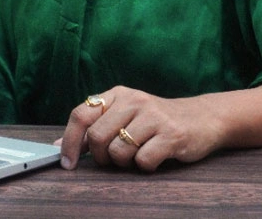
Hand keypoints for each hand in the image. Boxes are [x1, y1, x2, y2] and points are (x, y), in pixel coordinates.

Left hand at [59, 86, 224, 171]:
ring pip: (118, 151)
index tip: (67, 163)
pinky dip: (145, 167)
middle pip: (97, 137)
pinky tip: (154, 157)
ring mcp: (153, 116)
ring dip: (124, 163)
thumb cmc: (156, 120)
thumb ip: (95, 127)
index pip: (81, 114)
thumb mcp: (125, 115)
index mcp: (117, 94)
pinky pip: (143, 161)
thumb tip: (60, 146)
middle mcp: (133, 100)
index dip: (70, 141)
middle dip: (101, 157)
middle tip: (114, 160)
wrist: (202, 118)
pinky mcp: (172, 134)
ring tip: (136, 156)